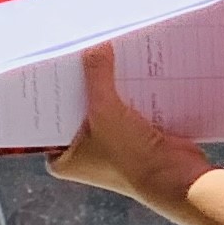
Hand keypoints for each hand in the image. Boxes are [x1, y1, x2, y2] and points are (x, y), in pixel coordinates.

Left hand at [47, 46, 201, 209]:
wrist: (177, 179)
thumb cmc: (131, 157)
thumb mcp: (106, 110)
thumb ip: (97, 75)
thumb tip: (97, 45)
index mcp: (63, 158)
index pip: (46, 117)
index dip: (48, 91)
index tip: (47, 62)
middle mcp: (83, 154)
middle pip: (75, 107)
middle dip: (79, 82)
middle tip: (75, 49)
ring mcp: (110, 145)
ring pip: (102, 105)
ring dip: (105, 84)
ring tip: (100, 50)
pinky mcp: (134, 137)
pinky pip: (125, 106)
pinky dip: (127, 90)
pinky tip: (128, 65)